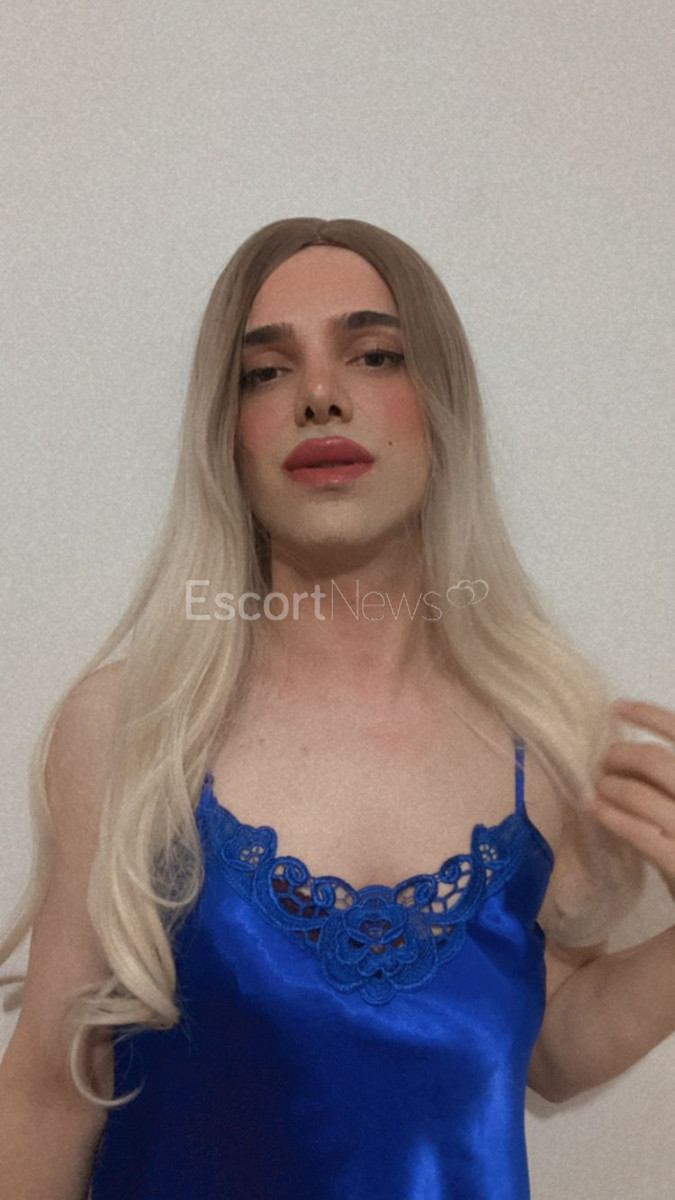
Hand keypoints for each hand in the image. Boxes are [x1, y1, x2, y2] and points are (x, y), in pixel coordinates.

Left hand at [588, 699, 674, 902]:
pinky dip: (615, 817)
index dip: (651, 715)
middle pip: (658, 761)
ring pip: (644, 794)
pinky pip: (644, 835)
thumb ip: (663, 789)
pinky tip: (595, 810)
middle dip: (622, 756)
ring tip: (597, 790)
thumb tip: (625, 761)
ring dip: (612, 787)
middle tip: (601, 763)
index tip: (617, 708)